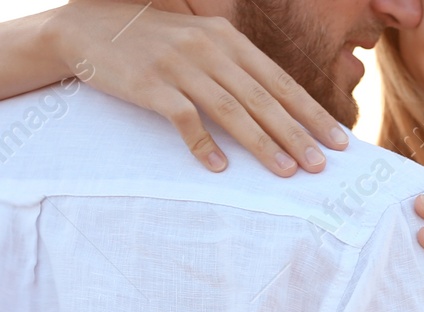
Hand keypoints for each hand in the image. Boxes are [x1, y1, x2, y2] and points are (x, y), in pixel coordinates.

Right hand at [47, 0, 345, 174]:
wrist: (84, 27)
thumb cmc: (152, 40)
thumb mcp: (200, 40)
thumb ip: (237, 67)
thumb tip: (283, 107)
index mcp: (226, 37)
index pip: (279, 81)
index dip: (311, 113)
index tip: (339, 142)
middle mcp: (206, 47)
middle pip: (262, 98)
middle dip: (297, 134)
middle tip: (322, 166)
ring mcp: (178, 64)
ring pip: (231, 109)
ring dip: (262, 144)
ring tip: (287, 172)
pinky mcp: (149, 83)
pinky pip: (183, 117)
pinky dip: (202, 143)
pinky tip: (220, 168)